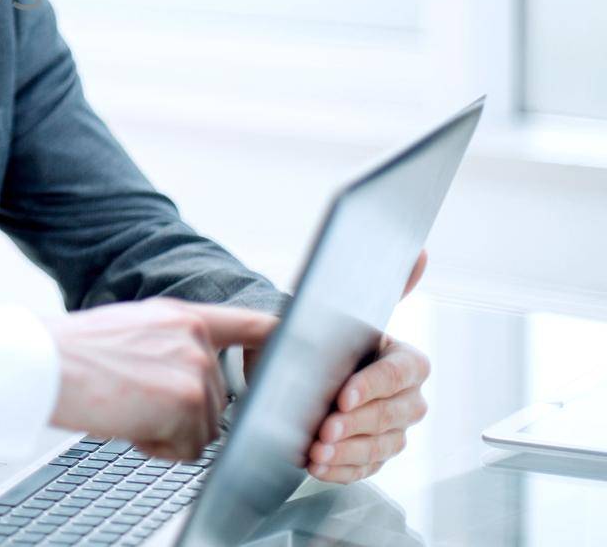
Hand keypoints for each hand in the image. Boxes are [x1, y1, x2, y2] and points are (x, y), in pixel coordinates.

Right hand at [44, 298, 277, 461]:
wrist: (48, 365)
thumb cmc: (74, 354)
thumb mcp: (132, 329)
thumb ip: (174, 344)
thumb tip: (197, 379)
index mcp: (183, 317)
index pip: (252, 325)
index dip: (273, 344)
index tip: (282, 358)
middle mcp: (196, 339)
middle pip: (219, 400)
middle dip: (181, 414)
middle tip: (136, 402)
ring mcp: (197, 370)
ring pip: (206, 428)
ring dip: (169, 432)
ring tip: (129, 410)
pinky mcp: (190, 403)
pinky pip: (190, 449)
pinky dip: (160, 448)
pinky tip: (131, 425)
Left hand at [305, 251, 430, 482]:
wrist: (302, 364)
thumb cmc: (328, 336)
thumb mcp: (345, 309)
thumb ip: (388, 285)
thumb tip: (421, 252)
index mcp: (406, 360)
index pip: (400, 374)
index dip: (373, 386)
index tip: (343, 394)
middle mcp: (408, 398)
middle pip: (392, 415)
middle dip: (357, 423)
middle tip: (324, 428)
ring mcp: (393, 429)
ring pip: (380, 446)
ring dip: (348, 451)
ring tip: (316, 450)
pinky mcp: (373, 454)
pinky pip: (365, 468)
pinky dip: (341, 470)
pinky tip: (318, 466)